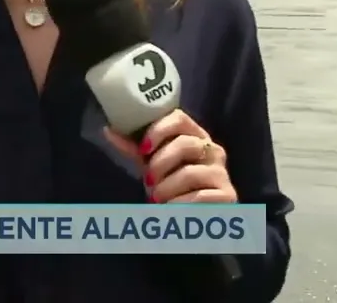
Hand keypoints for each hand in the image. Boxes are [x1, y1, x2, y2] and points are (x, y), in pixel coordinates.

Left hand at [104, 110, 236, 203]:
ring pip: (190, 173)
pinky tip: (171, 209)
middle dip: (160, 164)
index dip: (159, 130)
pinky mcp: (228, 196)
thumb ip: (134, 148)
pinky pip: (199, 197)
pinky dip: (179, 205)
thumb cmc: (170, 184)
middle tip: (149, 180)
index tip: (143, 149)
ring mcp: (222, 172)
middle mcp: (213, 150)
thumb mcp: (152, 164)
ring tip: (158, 199)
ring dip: (167, 188)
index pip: (179, 118)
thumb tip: (108, 129)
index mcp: (194, 136)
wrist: (192, 217)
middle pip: (185, 144)